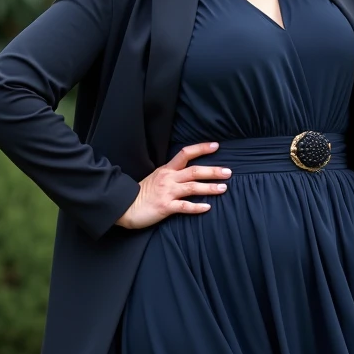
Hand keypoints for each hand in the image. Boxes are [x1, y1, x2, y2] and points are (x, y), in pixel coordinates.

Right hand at [115, 142, 230, 228]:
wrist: (125, 207)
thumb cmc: (143, 193)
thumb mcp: (157, 177)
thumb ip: (172, 174)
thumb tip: (190, 173)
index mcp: (167, 170)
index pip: (185, 154)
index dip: (201, 148)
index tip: (216, 146)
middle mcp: (168, 178)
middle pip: (193, 171)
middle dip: (212, 171)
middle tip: (228, 172)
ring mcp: (167, 192)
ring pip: (192, 187)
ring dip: (209, 187)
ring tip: (223, 188)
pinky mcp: (165, 207)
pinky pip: (184, 206)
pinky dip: (196, 207)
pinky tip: (207, 207)